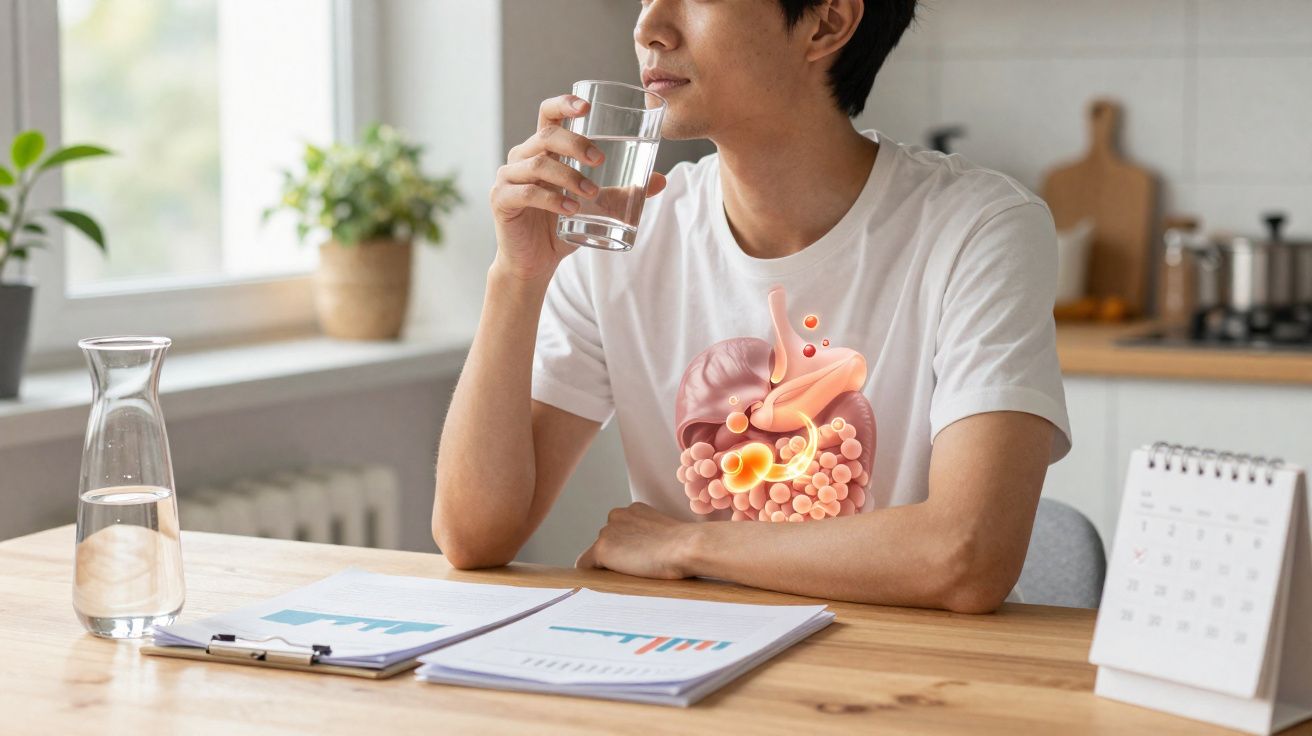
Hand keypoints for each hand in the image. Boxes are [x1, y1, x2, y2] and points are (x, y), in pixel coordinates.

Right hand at [490, 94, 667, 282]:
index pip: (549, 115)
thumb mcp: (597, 206)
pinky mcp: (501, 200)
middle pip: (546, 136)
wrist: (534, 262)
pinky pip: (526, 192)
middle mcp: (522, 157)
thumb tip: (660, 179)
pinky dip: (551, 200)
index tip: (586, 108)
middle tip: (600, 160)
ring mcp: (508, 177)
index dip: (564, 104)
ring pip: (538, 165)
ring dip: (569, 177)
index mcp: (543, 150)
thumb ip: (623, 191)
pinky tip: (570, 210)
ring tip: (591, 194)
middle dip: (575, 143)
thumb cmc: (562, 227)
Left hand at [575, 502, 697, 579]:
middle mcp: (617, 515)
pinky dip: (591, 574)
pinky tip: (604, 581)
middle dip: (617, 554)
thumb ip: (650, 537)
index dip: (627, 547)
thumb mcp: (666, 534)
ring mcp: (607, 532)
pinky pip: (584, 564)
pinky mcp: (602, 549)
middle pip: (606, 540)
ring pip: (599, 553)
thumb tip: (646, 553)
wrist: (685, 547)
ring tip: (630, 574)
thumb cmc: (685, 545)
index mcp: (634, 510)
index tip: (639, 558)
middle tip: (636, 568)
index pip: (619, 531)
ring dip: (609, 564)